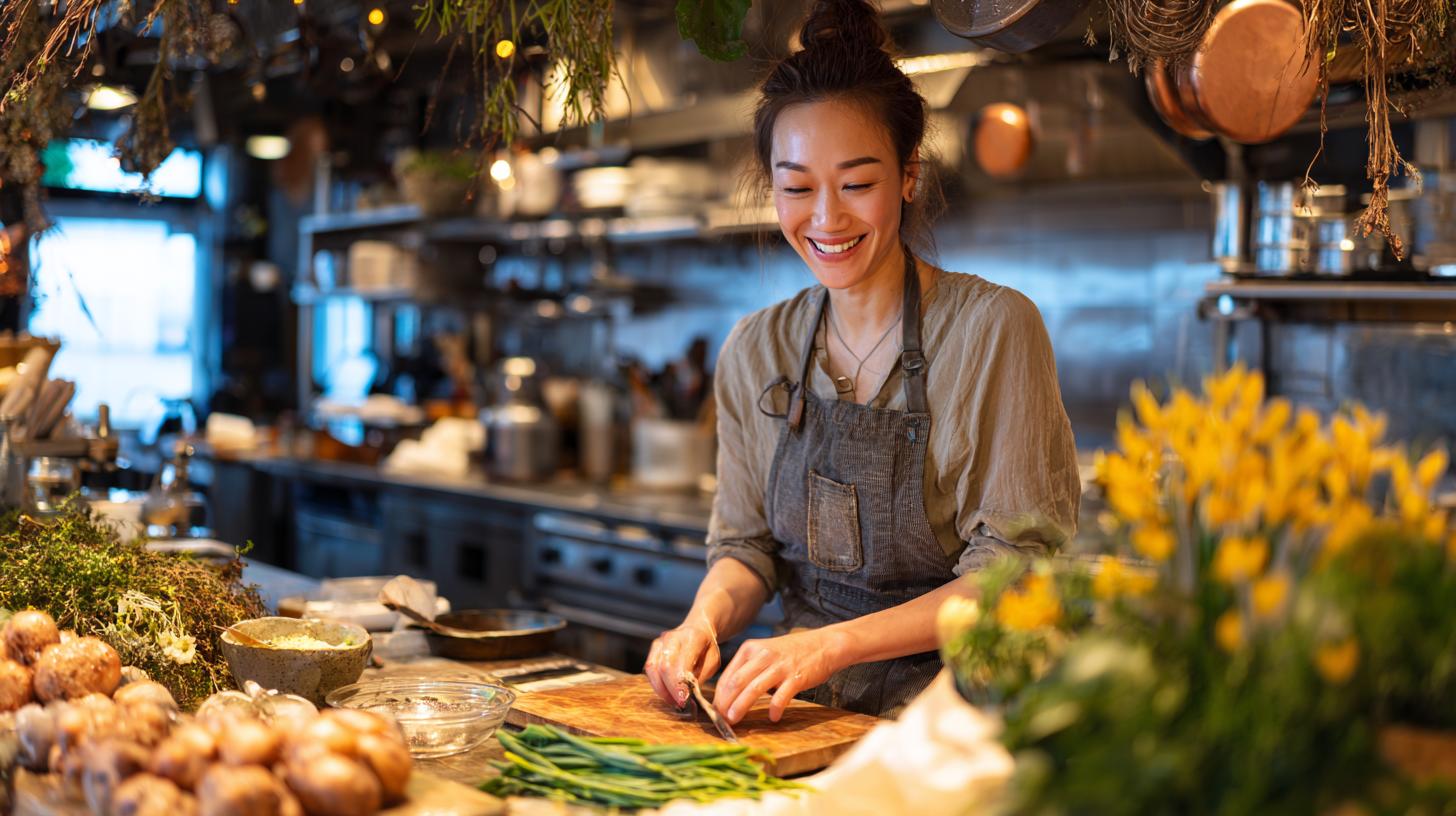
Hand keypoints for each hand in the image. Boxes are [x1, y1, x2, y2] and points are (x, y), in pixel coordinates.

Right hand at [645, 618, 720, 707]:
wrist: (698, 628)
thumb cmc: (707, 648)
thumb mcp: (713, 662)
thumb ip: (700, 677)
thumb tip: (690, 696)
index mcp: (691, 638)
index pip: (679, 665)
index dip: (678, 687)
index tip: (685, 702)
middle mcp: (671, 638)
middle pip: (662, 667)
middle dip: (670, 691)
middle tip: (680, 705)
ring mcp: (659, 642)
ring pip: (652, 669)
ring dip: (662, 690)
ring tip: (674, 701)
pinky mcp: (653, 649)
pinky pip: (650, 669)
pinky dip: (657, 684)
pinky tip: (668, 693)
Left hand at [712, 629, 845, 724]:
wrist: (824, 644)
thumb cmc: (792, 652)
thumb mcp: (765, 652)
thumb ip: (748, 669)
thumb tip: (729, 695)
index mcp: (750, 649)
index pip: (728, 675)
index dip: (719, 696)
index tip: (715, 711)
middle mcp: (762, 655)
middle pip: (736, 682)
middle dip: (725, 703)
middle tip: (721, 720)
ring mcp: (779, 666)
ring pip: (753, 689)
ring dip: (740, 706)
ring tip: (734, 720)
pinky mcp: (795, 677)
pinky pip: (781, 696)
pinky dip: (774, 709)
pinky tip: (773, 718)